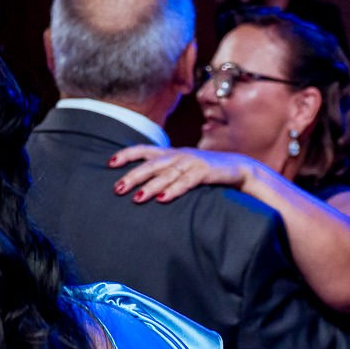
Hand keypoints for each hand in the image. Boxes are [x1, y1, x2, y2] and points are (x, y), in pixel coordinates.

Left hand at [110, 145, 259, 203]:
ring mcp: (192, 163)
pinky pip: (186, 182)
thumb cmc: (207, 170)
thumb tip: (142, 183)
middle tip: (118, 188)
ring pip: (167, 173)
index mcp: (172, 153)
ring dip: (151, 186)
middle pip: (151, 164)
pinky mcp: (205, 172)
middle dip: (133, 176)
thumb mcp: (184, 166)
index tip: (110, 163)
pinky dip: (174, 190)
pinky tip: (163, 199)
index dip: (127, 154)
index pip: (144, 150)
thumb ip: (166, 171)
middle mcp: (179, 155)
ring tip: (137, 198)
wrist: (239, 168)